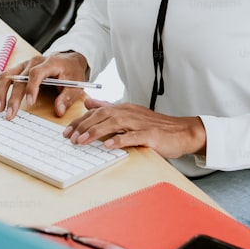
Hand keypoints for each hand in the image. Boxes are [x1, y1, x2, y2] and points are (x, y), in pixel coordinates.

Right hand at [0, 52, 88, 118]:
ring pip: (8, 75)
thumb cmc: (71, 72)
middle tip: (9, 114)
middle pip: (19, 77)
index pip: (37, 73)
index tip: (30, 103)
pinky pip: (5, 75)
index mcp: (50, 63)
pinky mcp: (19, 69)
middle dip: (12, 97)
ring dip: (0, 91)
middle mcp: (34, 62)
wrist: (68, 60)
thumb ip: (67, 97)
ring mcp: (25, 64)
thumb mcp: (76, 85)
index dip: (32, 88)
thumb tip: (59, 110)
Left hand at [64, 98, 205, 158]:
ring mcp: (140, 123)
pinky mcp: (150, 134)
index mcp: (124, 108)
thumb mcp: (130, 114)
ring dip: (96, 132)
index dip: (81, 121)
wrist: (181, 131)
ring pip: (114, 124)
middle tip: (70, 138)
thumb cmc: (155, 126)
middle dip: (84, 126)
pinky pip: (133, 136)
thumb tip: (89, 103)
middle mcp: (130, 113)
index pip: (97, 112)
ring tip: (82, 141)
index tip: (67, 132)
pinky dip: (119, 140)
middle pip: (102, 116)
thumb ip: (109, 108)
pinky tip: (108, 145)